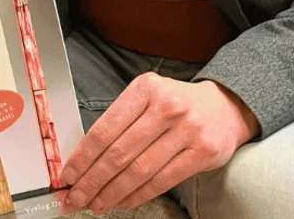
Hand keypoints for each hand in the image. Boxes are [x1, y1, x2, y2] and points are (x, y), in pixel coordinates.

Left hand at [57, 75, 259, 213]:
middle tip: (75, 198)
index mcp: (146, 89)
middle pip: (119, 153)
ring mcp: (187, 130)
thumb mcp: (147, 97)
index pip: (105, 129)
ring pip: (139, 171)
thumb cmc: (176, 103)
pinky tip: (123, 202)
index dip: (82, 157)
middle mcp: (167, 107)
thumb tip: (84, 157)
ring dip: (112, 193)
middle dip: (92, 181)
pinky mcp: (203, 152)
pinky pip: (162, 181)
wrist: (225, 106)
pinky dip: (138, 195)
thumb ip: (120, 120)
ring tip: (96, 204)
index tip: (67, 175)